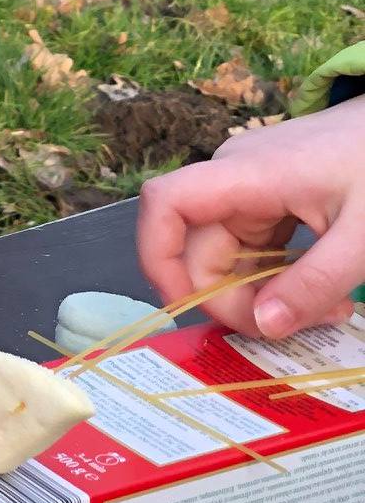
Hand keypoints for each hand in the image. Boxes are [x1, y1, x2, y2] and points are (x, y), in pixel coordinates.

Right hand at [137, 96, 364, 337]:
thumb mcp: (361, 235)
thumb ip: (314, 283)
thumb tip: (264, 327)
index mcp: (245, 174)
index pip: (165, 204)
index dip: (158, 257)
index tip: (188, 307)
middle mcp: (233, 180)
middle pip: (199, 250)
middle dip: (237, 301)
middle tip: (295, 328)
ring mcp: (247, 191)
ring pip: (226, 258)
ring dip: (263, 295)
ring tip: (327, 310)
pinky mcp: (265, 202)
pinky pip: (250, 251)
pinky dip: (276, 280)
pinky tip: (319, 291)